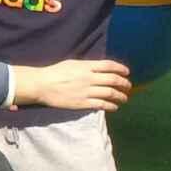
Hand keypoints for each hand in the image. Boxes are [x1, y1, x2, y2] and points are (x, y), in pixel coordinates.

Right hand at [12, 58, 132, 112]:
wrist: (42, 85)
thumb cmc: (55, 72)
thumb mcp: (72, 63)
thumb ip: (87, 66)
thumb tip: (99, 69)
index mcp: (86, 66)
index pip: (109, 66)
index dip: (121, 68)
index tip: (127, 72)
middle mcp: (89, 78)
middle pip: (113, 80)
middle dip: (124, 83)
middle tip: (128, 86)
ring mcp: (86, 91)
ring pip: (110, 93)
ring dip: (120, 96)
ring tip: (124, 98)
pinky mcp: (82, 103)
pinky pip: (101, 104)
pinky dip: (111, 106)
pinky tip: (114, 107)